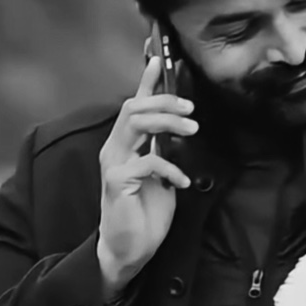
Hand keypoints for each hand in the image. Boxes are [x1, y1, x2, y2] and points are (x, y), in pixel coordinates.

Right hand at [96, 55, 197, 293]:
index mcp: (126, 143)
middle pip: (134, 107)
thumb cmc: (145, 213)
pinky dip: (169, 168)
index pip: (135, 103)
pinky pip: (146, 162)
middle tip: (191, 108)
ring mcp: (114, 163)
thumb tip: (181, 124)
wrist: (129, 249)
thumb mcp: (161, 173)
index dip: (146, 80)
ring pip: (135, 123)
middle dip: (164, 100)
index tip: (158, 56)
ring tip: (191, 129)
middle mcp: (115, 148)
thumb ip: (163, 148)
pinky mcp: (117, 182)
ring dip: (166, 122)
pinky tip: (181, 181)